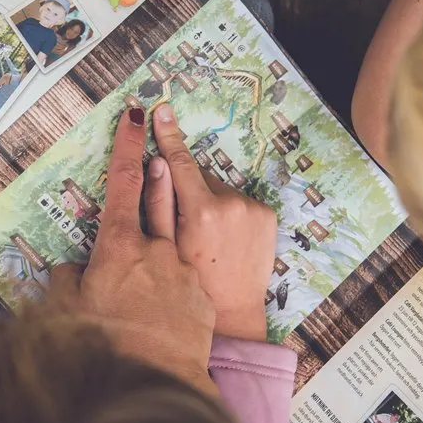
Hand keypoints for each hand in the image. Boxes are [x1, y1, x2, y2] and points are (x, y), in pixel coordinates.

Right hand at [48, 107, 216, 394]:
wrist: (156, 381)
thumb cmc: (105, 344)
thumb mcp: (69, 310)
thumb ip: (68, 280)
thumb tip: (74, 269)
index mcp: (120, 247)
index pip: (121, 185)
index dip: (126, 146)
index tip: (134, 115)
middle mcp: (157, 249)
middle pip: (160, 195)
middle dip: (158, 167)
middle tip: (158, 143)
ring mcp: (184, 270)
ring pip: (183, 226)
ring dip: (177, 211)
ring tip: (174, 204)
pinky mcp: (202, 294)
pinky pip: (194, 266)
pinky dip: (185, 264)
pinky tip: (179, 285)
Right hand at [151, 103, 277, 341]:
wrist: (234, 312)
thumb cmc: (190, 283)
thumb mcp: (165, 245)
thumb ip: (158, 202)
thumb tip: (155, 163)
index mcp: (202, 212)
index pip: (180, 163)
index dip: (168, 135)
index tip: (161, 110)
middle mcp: (232, 203)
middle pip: (200, 178)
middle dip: (188, 189)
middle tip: (183, 221)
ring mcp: (254, 208)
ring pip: (220, 189)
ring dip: (209, 201)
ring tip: (206, 236)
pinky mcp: (268, 215)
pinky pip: (239, 200)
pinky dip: (229, 211)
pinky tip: (224, 237)